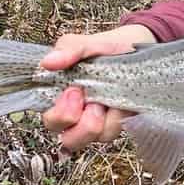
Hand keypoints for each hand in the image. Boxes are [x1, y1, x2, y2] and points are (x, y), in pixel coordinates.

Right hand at [41, 24, 154, 152]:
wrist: (136, 46)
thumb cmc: (106, 48)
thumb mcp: (86, 44)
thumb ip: (68, 50)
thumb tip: (47, 62)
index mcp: (62, 98)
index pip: (51, 121)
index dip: (60, 115)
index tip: (74, 91)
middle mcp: (79, 115)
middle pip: (70, 140)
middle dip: (81, 127)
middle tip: (92, 102)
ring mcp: (100, 121)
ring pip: (96, 138)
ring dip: (104, 120)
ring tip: (110, 99)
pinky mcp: (119, 123)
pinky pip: (117, 130)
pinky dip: (120, 116)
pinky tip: (123, 100)